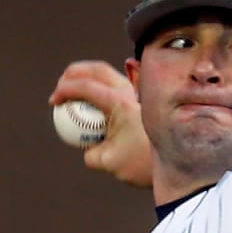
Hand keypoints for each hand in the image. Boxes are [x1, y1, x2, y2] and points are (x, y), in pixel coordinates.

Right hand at [50, 61, 152, 187]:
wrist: (177, 161)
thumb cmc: (143, 163)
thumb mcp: (109, 162)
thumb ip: (91, 153)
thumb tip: (86, 147)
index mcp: (119, 103)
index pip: (85, 86)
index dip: (64, 91)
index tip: (53, 102)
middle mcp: (130, 91)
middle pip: (96, 69)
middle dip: (73, 74)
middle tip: (61, 88)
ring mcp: (138, 92)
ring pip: (108, 73)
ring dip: (88, 77)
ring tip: (74, 94)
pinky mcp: (142, 98)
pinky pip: (118, 84)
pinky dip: (102, 87)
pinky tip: (96, 104)